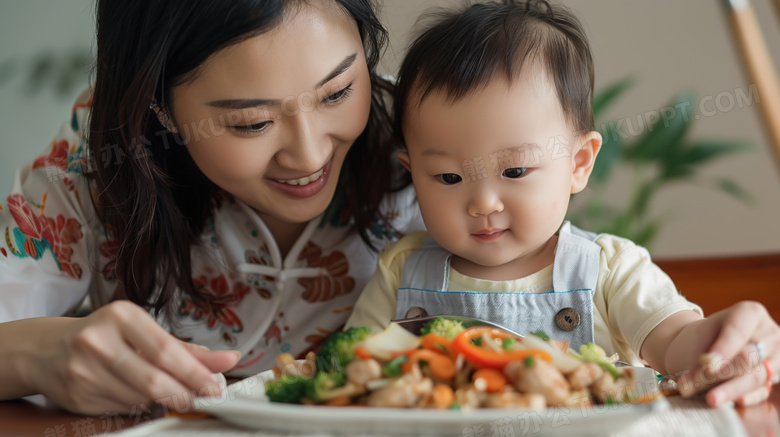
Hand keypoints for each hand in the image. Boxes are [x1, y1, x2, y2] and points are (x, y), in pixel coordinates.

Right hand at [27, 301, 239, 414]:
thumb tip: (229, 359)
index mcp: (121, 316)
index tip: (215, 385)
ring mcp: (84, 370)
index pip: (166, 350)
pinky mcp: (77, 395)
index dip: (195, 373)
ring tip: (171, 393)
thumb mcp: (143, 331)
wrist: (45, 349)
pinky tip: (140, 396)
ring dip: (162, 401)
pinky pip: (122, 409)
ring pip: (139, 397)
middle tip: (203, 399)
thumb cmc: (105, 335)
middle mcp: (99, 340)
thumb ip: (186, 349)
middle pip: (153, 379)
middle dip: (184, 394)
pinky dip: (140, 406)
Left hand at [677, 301, 779, 406]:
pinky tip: (734, 401)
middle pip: (748, 356)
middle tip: (703, 385)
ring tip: (712, 399)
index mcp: (750, 313)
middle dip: (725, 373)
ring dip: (733, 389)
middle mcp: (769, 332)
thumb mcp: (699, 339)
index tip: (708, 365)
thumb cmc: (705, 337)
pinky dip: (747, 397)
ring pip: (757, 376)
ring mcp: (778, 355)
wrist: (711, 344)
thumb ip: (701, 358)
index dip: (723, 349)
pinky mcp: (777, 376)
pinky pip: (763, 389)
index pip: (738, 331)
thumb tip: (694, 380)